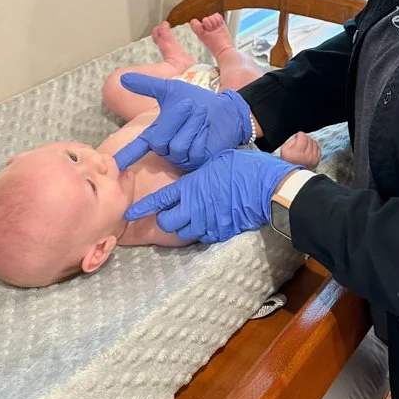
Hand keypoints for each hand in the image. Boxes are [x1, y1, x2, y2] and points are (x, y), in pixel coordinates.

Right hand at [112, 74, 252, 170]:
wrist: (227, 108)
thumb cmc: (198, 100)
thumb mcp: (171, 89)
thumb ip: (148, 85)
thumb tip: (124, 79)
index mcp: (159, 132)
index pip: (139, 146)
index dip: (126, 155)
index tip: (114, 164)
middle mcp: (168, 148)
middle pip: (159, 142)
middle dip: (176, 120)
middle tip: (190, 107)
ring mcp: (183, 157)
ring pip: (176, 147)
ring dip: (191, 126)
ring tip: (201, 116)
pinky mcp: (199, 161)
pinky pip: (192, 152)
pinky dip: (200, 136)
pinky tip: (207, 129)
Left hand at [124, 150, 299, 242]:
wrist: (267, 187)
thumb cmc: (244, 167)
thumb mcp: (216, 161)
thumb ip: (199, 172)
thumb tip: (193, 177)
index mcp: (190, 187)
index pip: (159, 201)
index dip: (143, 208)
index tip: (130, 213)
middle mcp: (194, 207)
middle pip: (167, 223)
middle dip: (165, 220)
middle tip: (170, 213)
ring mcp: (207, 222)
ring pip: (183, 233)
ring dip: (183, 227)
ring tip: (190, 219)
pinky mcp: (221, 232)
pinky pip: (204, 237)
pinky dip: (202, 232)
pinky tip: (209, 223)